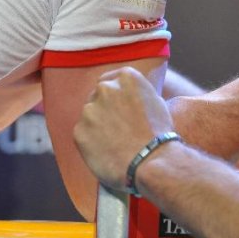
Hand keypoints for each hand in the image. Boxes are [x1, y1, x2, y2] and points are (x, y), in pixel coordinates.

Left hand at [74, 67, 173, 190]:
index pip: (110, 80)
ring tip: (114, 142)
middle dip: (104, 109)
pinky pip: (83, 134)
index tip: (119, 107)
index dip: (115, 96)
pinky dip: (91, 142)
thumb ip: (136, 93)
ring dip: (97, 125)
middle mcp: (105, 88)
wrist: (151, 160)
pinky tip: (107, 150)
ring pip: (89, 116)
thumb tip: (127, 96)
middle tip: (117, 127)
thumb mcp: (155, 101)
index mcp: (126, 77)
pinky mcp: (79, 131)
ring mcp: (89, 110)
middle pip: (97, 96)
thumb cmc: (158, 133)